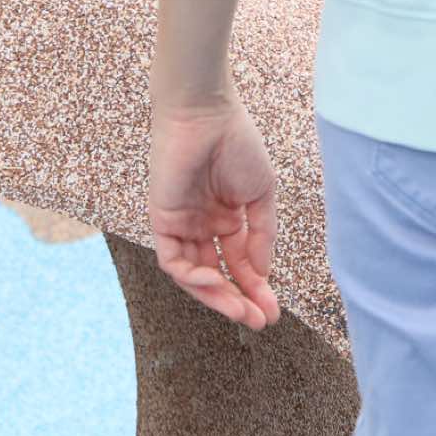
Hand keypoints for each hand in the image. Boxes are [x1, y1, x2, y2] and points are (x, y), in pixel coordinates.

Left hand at [148, 94, 280, 329]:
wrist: (207, 114)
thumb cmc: (236, 143)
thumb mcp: (259, 195)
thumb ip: (261, 235)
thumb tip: (263, 274)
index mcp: (226, 219)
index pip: (240, 264)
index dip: (256, 288)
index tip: (273, 311)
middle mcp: (202, 227)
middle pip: (218, 275)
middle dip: (237, 300)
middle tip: (258, 321)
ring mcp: (182, 226)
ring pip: (195, 275)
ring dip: (217, 296)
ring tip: (242, 311)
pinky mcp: (162, 222)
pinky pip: (174, 261)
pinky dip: (193, 276)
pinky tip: (216, 282)